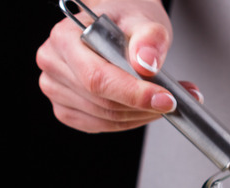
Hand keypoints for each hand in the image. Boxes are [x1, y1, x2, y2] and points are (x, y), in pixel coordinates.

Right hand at [36, 0, 199, 132]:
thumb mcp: (144, 19)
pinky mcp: (67, 109)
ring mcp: (56, 89)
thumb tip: (146, 63)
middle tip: (175, 99)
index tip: (166, 99)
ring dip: (142, 115)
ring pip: (106, 118)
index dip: (134, 94)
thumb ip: (149, 38)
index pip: (98, 78)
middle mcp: (54, 64)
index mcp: (65, 38)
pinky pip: (102, 126)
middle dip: (145, 106)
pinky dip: (130, 121)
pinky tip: (145, 107)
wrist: (117, 26)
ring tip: (165, 99)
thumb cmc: (125, 21)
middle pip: (104, 103)